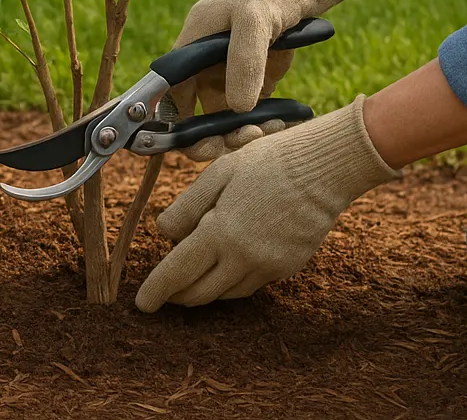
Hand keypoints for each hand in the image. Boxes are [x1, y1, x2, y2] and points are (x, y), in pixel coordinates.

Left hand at [135, 97, 397, 311]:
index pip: (178, 272)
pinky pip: (252, 284)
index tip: (142, 304)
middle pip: (201, 292)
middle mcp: (245, 258)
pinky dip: (232, 281)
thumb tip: (164, 233)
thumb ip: (187, 207)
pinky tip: (225, 266)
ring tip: (191, 277)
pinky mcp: (289, 267)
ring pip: (227, 293)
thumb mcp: (217, 174)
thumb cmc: (266, 162)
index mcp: (221, 233)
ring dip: (205, 290)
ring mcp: (270, 267)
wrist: (325, 169)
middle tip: (163, 293)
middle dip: (178, 296)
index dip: (156, 291)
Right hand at [172, 0, 371, 159]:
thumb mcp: (255, 20)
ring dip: (240, 132)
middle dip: (210, 133)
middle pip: (196, 110)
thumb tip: (237, 108)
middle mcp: (207, 61)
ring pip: (225, 116)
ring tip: (266, 131)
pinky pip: (252, 112)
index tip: (193, 140)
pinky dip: (263, 123)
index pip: (172, 88)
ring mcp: (232, 71)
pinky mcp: (257, 78)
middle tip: (232, 145)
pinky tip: (282, 123)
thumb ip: (243, 61)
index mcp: (194, 43)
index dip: (175, 117)